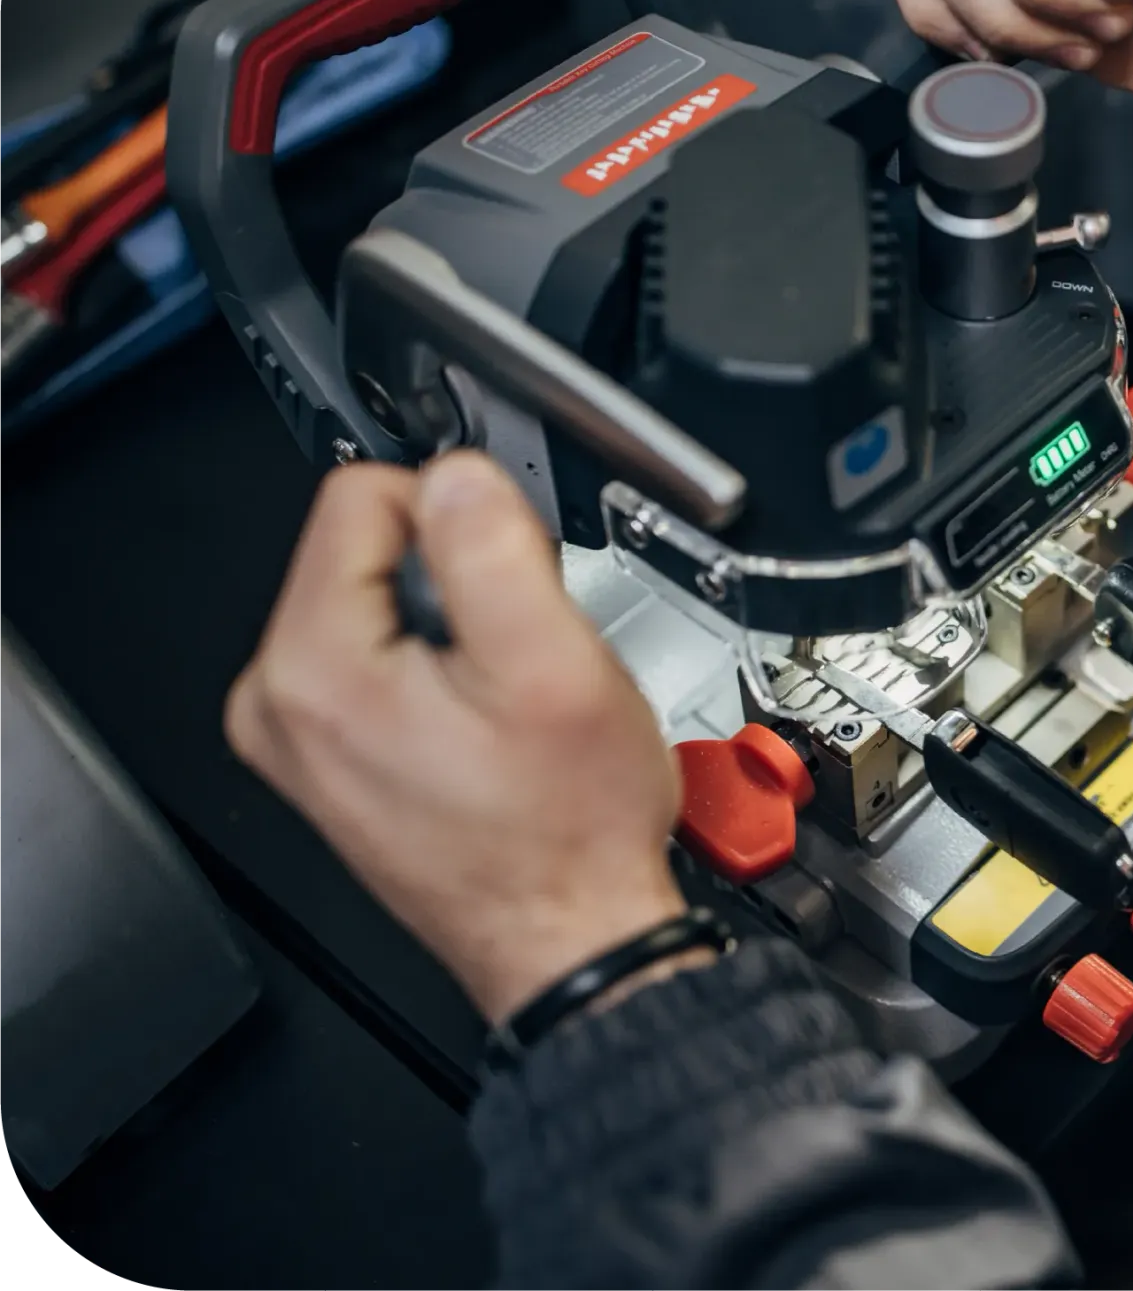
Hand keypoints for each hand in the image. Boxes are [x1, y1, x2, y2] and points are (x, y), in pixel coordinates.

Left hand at [226, 452, 695, 1024]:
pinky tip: (488, 725)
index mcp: (312, 669)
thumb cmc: (566, 834)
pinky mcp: (330, 753)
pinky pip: (382, 654)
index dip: (460, 520)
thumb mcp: (553, 664)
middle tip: (517, 656)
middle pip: (367, 546)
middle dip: (457, 578)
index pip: (361, 494)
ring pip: (380, 598)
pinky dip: (444, 670)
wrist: (570, 939)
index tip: (511, 581)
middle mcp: (279, 702)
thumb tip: (455, 475)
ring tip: (507, 700)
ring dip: (456, 627)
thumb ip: (494, 547)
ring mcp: (300, 734)